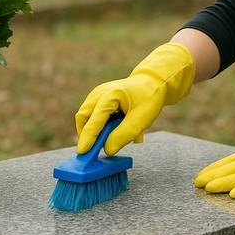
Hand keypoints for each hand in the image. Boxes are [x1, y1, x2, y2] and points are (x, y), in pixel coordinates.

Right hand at [75, 43, 194, 154]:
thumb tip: (107, 150)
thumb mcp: (141, 119)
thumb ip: (123, 135)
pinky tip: (116, 127)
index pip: (95, 121)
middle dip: (87, 135)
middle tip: (95, 150)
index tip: (82, 153)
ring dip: (94, 130)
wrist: (153, 81)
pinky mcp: (98, 99)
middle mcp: (99, 93)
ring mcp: (97, 94)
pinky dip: (99, 125)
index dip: (88, 138)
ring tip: (112, 135)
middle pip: (83, 118)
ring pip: (86, 117)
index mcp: (110, 95)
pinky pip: (93, 115)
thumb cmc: (148, 98)